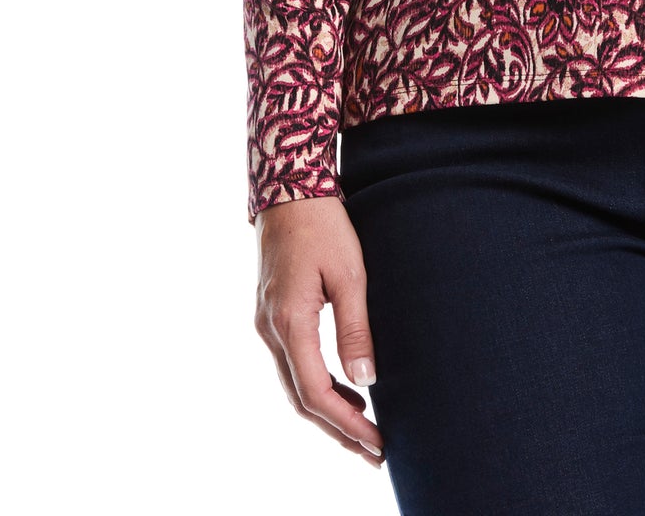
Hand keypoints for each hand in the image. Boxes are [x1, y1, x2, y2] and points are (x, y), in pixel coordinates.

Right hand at [253, 193, 385, 467]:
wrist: (289, 190)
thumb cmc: (324, 225)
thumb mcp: (349, 273)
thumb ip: (356, 327)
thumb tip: (366, 380)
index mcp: (289, 322)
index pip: (315, 392)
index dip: (346, 423)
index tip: (376, 442)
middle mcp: (271, 330)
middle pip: (302, 399)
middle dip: (338, 429)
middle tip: (374, 453)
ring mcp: (268, 324)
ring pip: (296, 384)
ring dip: (329, 411)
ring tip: (366, 430)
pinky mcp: (273, 315)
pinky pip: (294, 365)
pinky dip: (319, 385)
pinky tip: (347, 389)